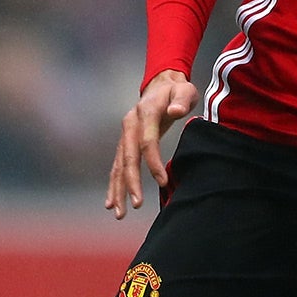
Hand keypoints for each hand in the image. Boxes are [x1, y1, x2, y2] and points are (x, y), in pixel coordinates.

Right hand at [107, 69, 198, 217]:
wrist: (160, 84)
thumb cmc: (176, 90)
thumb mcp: (184, 90)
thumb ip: (181, 100)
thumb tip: (174, 111)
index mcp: (145, 112)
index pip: (147, 141)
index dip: (154, 162)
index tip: (163, 182)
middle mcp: (130, 124)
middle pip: (128, 157)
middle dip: (131, 182)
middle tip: (137, 204)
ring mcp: (125, 134)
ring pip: (118, 165)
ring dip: (118, 189)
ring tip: (119, 213)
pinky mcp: (125, 141)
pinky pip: (118, 165)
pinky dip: (114, 184)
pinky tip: (112, 202)